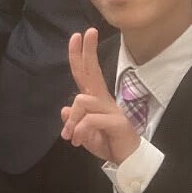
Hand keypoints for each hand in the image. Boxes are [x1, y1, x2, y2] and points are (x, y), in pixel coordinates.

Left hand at [59, 28, 141, 164]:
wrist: (126, 160)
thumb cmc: (105, 142)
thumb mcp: (82, 132)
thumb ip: (73, 120)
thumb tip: (65, 109)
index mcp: (94, 99)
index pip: (85, 72)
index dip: (79, 55)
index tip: (78, 35)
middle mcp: (103, 99)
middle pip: (92, 71)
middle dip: (87, 51)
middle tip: (83, 32)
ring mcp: (111, 109)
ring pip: (81, 101)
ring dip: (72, 121)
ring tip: (72, 138)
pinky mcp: (116, 121)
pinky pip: (89, 120)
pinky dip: (80, 131)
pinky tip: (79, 141)